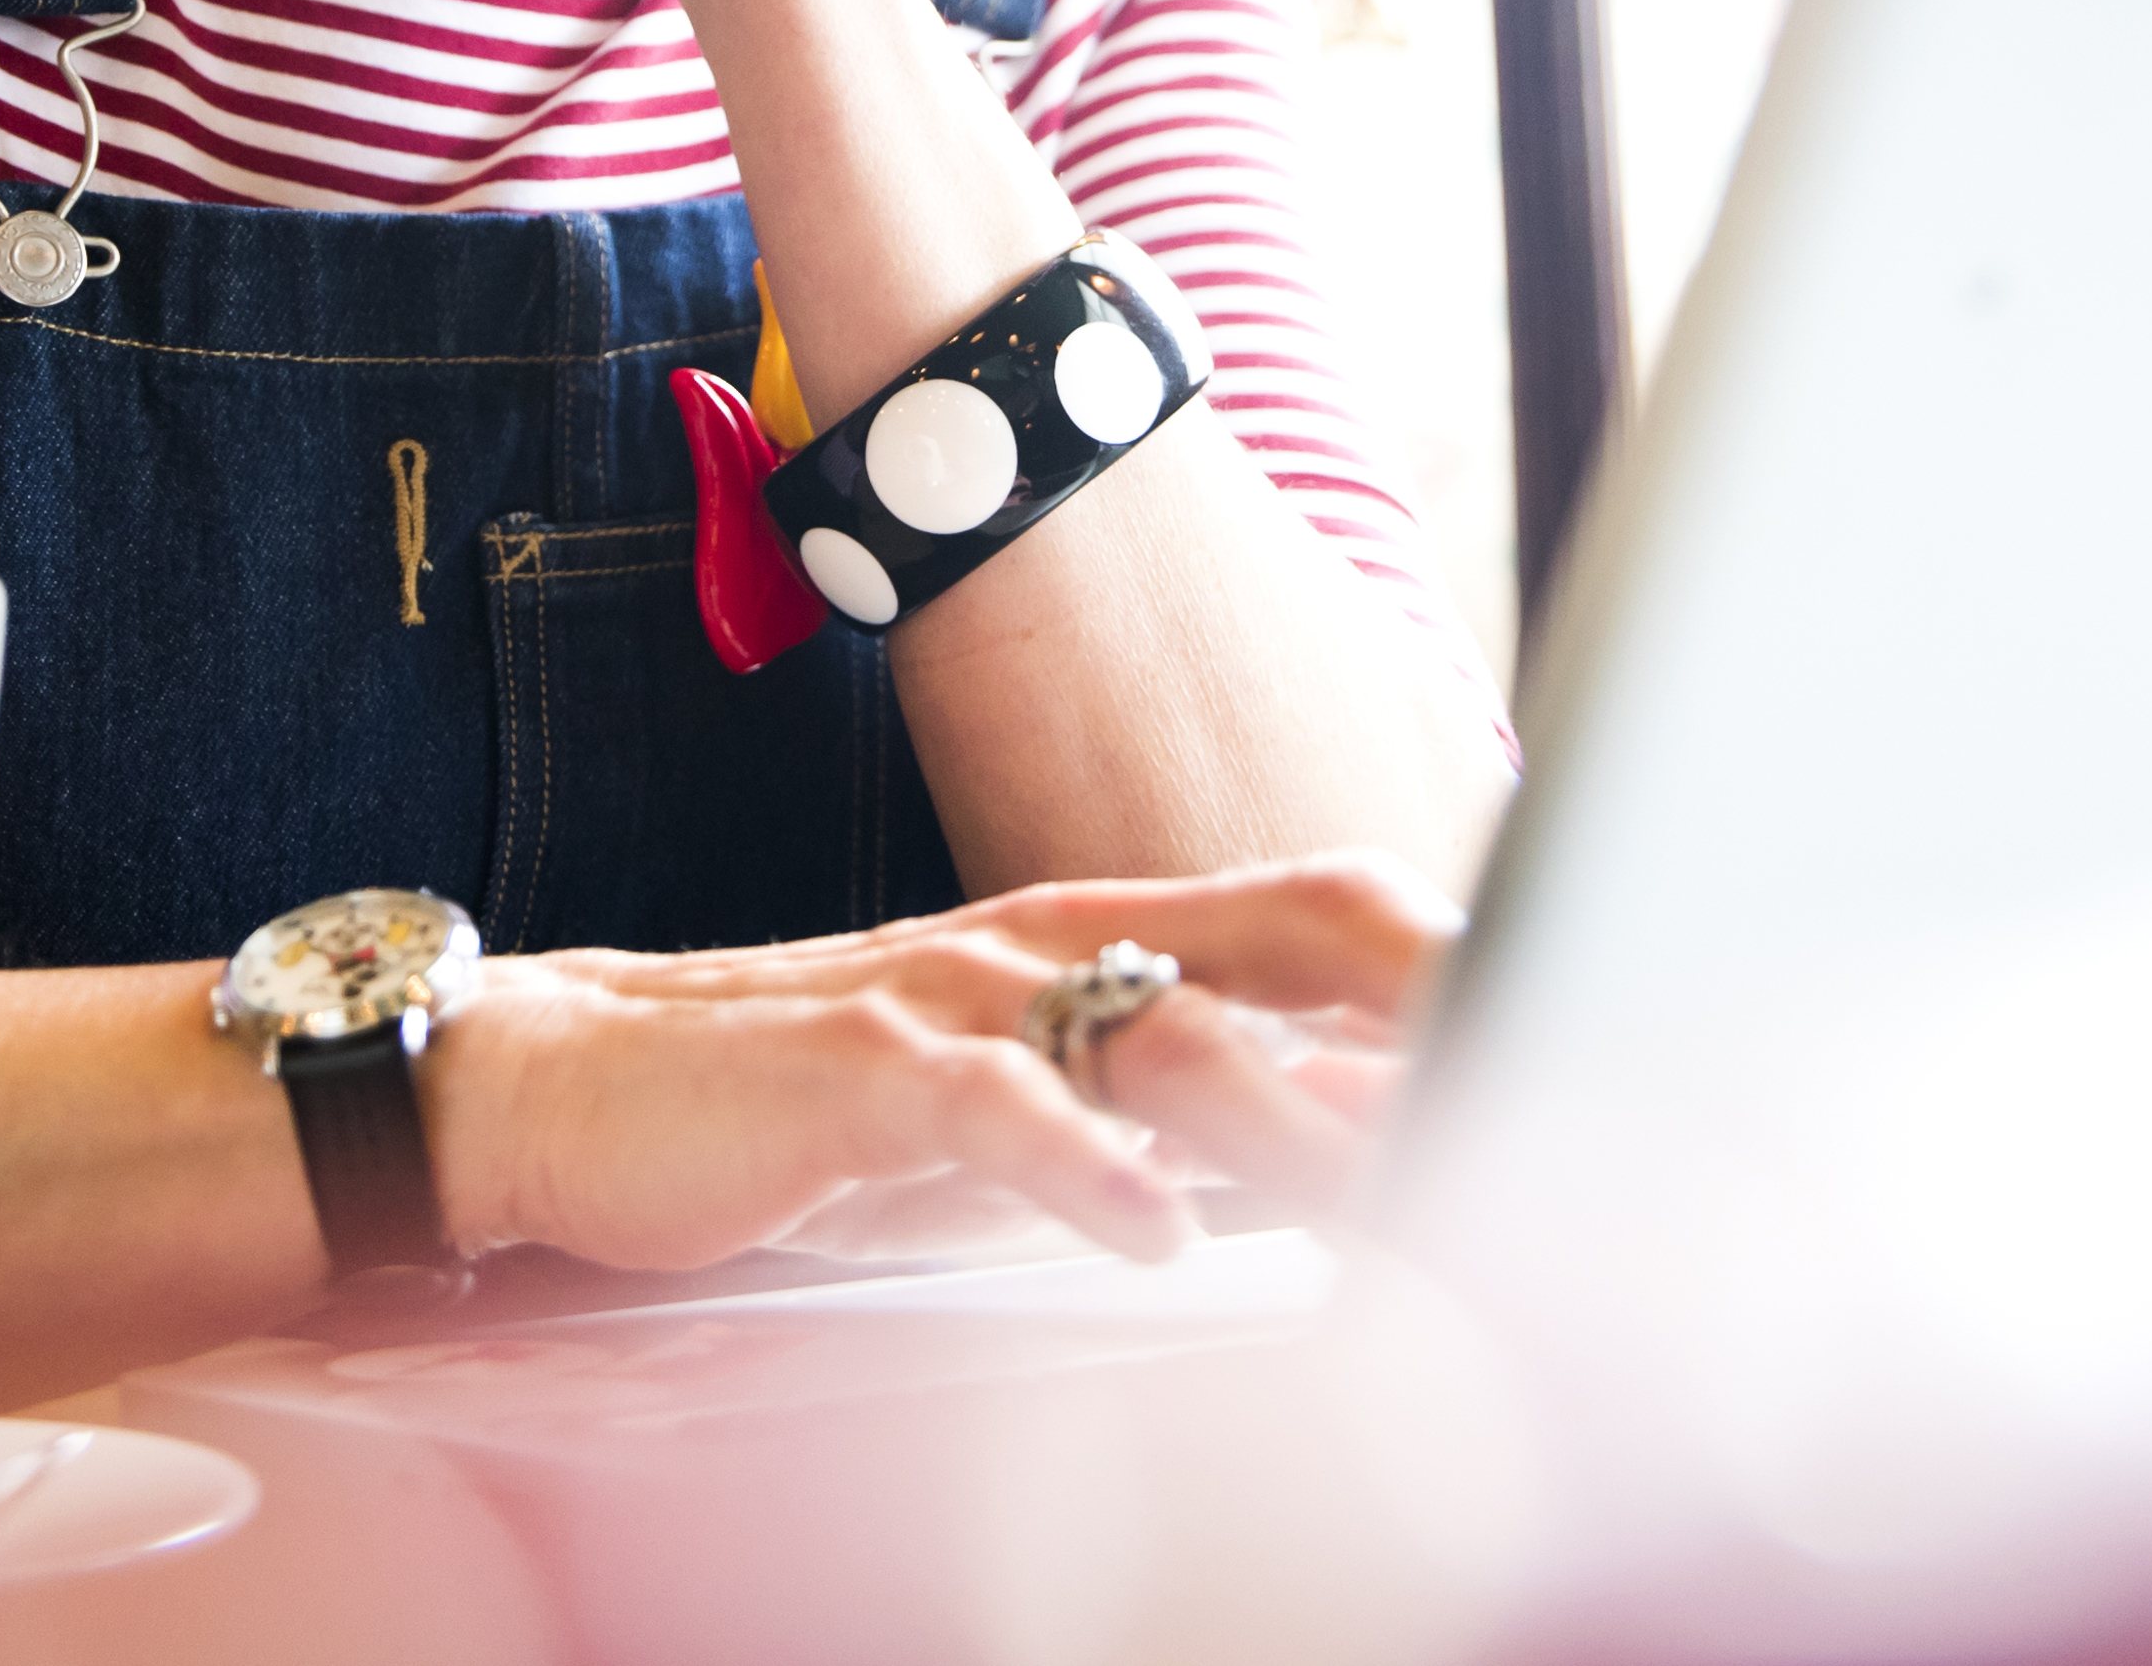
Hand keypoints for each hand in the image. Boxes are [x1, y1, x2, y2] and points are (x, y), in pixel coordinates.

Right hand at [417, 852, 1450, 1276]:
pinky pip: (987, 1109)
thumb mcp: (1021, 1114)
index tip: (1576, 1001)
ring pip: (1156, 1029)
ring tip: (1396, 1181)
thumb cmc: (812, 1114)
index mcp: (1098, 944)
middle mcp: (1045, 944)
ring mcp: (951, 994)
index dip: (1443, 952)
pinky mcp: (856, 1067)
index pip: (1312, 917)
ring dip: (1288, 1109)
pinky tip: (1152, 1233)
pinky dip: (1079, 1167)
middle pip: (1279, 942)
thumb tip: (1339, 1166)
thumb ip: (1167, 1122)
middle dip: (1419, 1000)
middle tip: (1547, 1066)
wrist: (575, 1086)